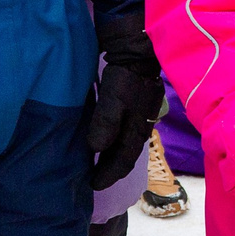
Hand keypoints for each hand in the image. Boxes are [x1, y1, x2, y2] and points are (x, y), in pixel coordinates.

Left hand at [86, 60, 166, 191]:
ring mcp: (140, 116)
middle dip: (110, 169)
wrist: (140, 50)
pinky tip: (105, 140)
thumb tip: (96, 149)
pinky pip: (124, 131)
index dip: (109, 175)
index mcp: (137, 130)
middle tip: (93, 179)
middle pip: (125, 155)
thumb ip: (106, 123)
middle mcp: (141, 127)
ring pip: (125, 144)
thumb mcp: (114, 99)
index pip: (123, 161)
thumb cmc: (127, 75)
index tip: (93, 185)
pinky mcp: (136, 105)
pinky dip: (114, 141)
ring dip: (112, 156)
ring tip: (97, 163)